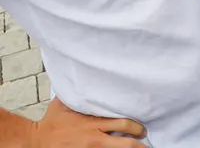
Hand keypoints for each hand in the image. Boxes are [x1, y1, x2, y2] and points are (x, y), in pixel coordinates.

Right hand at [27, 98, 146, 146]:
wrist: (35, 140)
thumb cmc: (51, 121)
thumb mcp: (67, 103)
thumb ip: (82, 94)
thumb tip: (87, 77)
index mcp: (93, 122)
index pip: (124, 123)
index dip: (137, 127)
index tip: (142, 129)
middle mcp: (95, 137)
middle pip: (126, 142)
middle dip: (139, 143)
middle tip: (145, 142)